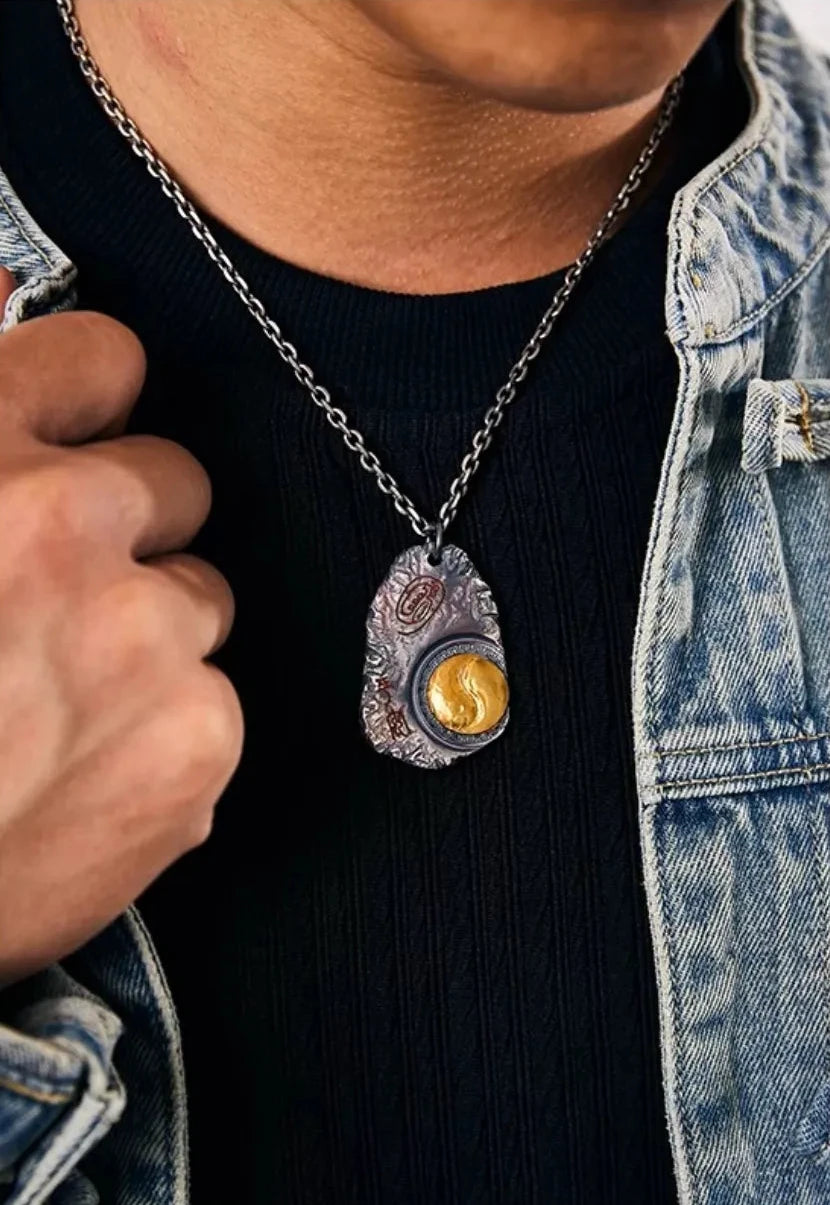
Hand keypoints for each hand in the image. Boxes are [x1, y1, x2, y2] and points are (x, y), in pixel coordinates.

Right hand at [0, 272, 242, 982]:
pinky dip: (162, 739)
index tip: (81, 441)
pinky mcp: (196, 744)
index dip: (94, 404)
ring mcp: (145, 637)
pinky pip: (213, 706)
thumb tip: (0, 310)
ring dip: (149, 640)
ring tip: (57, 703)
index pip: (107, 360)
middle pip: (178, 483)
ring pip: (201, 601)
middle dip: (129, 535)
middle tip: (59, 601)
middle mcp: (69, 523)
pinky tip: (79, 778)